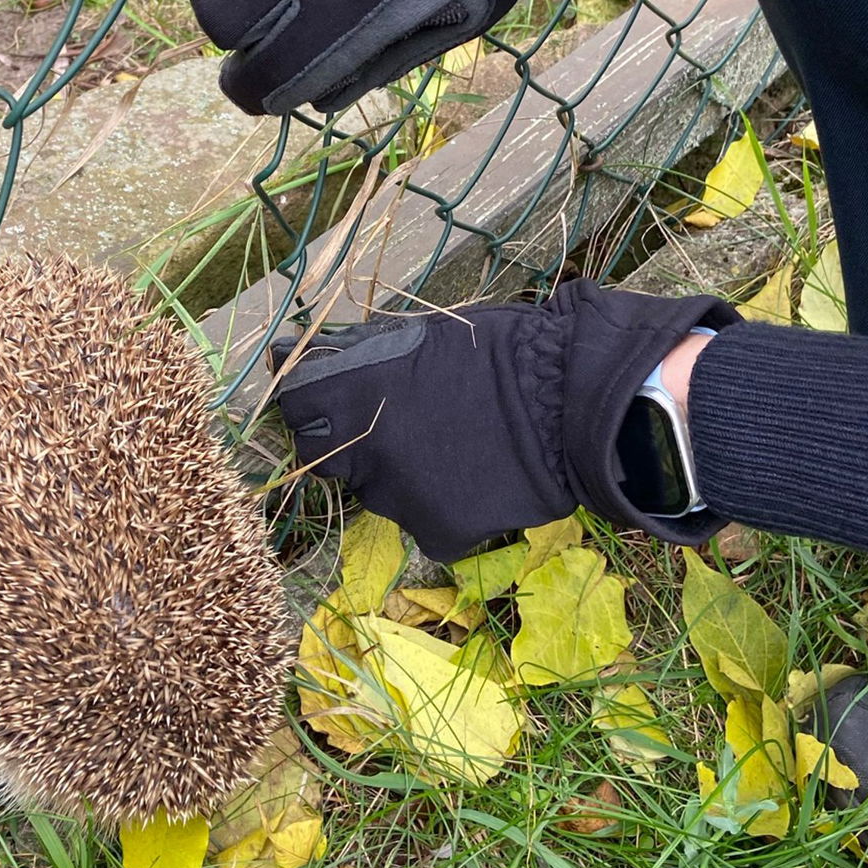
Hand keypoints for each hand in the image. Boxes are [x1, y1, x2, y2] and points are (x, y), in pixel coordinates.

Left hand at [269, 281, 739, 560]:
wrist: (574, 401)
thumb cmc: (506, 351)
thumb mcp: (426, 336)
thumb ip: (370, 357)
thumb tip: (323, 358)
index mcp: (354, 391)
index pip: (293, 406)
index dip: (306, 403)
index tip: (319, 401)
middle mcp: (363, 448)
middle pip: (326, 458)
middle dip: (346, 444)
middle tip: (396, 430)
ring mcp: (397, 497)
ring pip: (378, 494)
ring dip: (398, 478)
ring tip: (451, 453)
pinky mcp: (437, 531)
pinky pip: (426, 526)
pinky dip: (444, 510)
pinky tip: (476, 484)